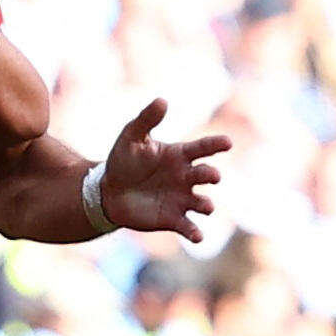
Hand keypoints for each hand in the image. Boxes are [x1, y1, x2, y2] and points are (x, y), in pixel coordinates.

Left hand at [100, 98, 230, 242]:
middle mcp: (186, 177)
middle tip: (211, 175)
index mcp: (179, 155)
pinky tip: (197, 236)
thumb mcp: (131, 137)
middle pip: (206, 175)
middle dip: (211, 175)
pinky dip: (195, 233)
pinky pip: (189, 227)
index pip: (202, 148)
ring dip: (207, 205)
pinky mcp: (173, 218)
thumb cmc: (124, 161)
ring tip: (206, 206)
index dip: (215, 144)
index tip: (227, 142)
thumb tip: (162, 100)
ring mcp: (182, 199)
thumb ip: (146, 120)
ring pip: (203, 203)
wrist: (109, 191)